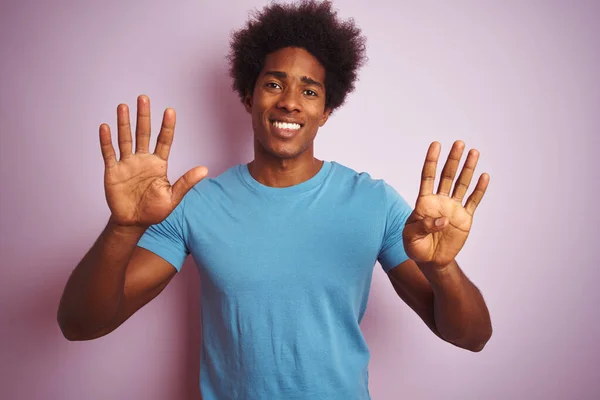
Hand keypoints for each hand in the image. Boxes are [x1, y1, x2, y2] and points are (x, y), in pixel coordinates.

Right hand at [99, 95, 207, 226]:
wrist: (133, 222)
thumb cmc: (155, 211)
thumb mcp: (173, 197)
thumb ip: (186, 183)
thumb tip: (205, 170)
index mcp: (159, 164)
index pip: (164, 141)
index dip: (167, 126)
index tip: (170, 111)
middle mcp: (143, 159)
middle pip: (143, 134)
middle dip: (143, 117)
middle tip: (143, 98)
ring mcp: (127, 164)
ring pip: (125, 139)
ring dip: (124, 123)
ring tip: (123, 106)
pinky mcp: (113, 171)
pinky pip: (109, 153)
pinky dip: (106, 141)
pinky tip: (105, 127)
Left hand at [403, 140, 488, 267]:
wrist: (430, 261)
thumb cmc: (415, 247)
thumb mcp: (411, 237)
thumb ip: (423, 226)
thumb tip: (443, 219)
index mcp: (424, 202)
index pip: (427, 177)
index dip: (431, 161)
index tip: (436, 145)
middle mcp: (440, 201)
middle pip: (447, 176)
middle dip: (453, 160)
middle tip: (459, 143)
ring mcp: (453, 209)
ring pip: (461, 185)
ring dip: (467, 169)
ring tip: (474, 152)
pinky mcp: (464, 219)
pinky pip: (473, 201)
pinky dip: (479, 190)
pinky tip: (484, 176)